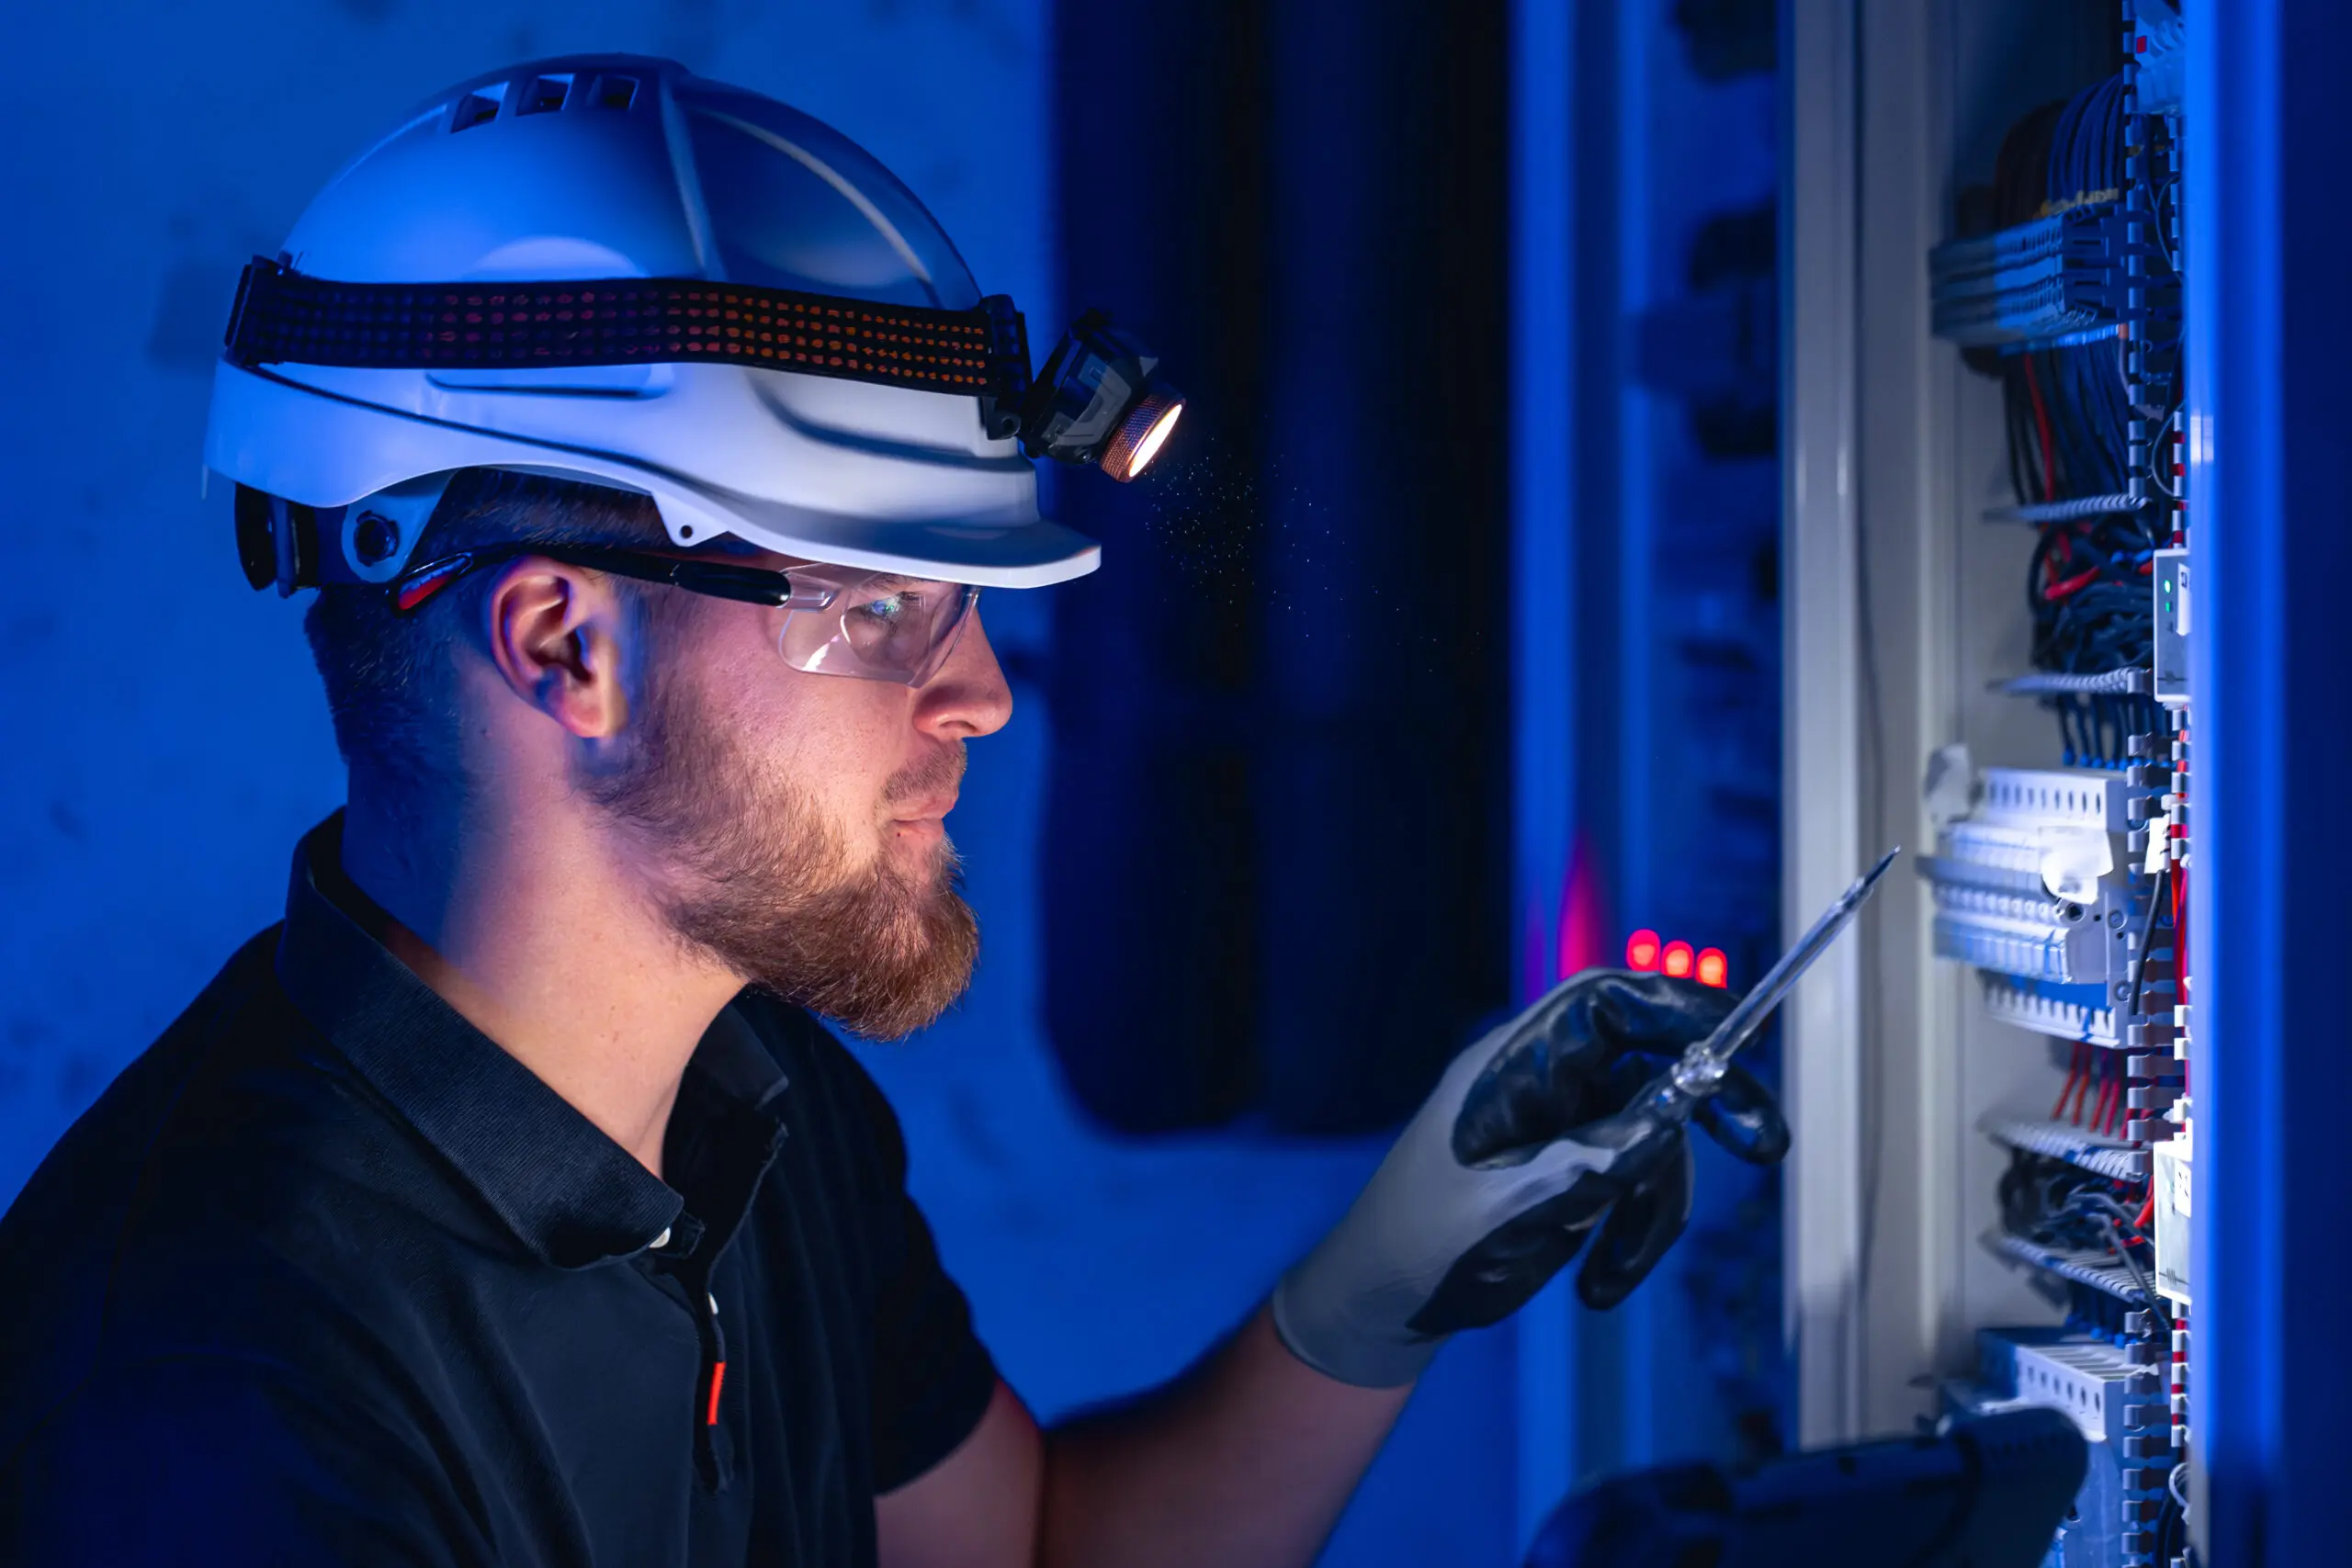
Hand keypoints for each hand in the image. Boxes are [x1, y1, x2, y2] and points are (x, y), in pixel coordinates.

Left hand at [1269, 970, 1789, 1387]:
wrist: (1378, 1308)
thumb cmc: (1423, 1251)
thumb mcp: (1510, 1211)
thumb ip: (1591, 1161)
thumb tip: (1674, 1112)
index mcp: (1509, 1065)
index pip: (1604, 1002)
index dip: (1676, 1007)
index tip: (1739, 1046)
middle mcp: (1539, 1081)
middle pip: (1647, 1063)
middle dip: (1702, 1111)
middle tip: (1765, 1146)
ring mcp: (1557, 1125)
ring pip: (1651, 1136)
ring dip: (1650, 1212)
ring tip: (1607, 1281)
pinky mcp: (1572, 1169)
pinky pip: (1633, 1180)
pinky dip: (1631, 1231)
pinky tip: (1597, 1287)